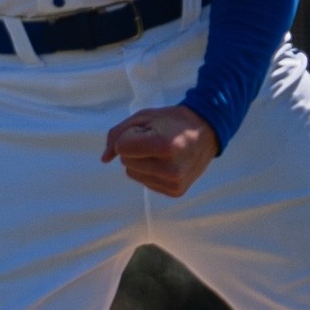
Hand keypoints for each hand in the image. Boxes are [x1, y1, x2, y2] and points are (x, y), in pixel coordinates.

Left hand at [101, 105, 219, 197]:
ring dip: (140, 161)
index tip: (149, 130)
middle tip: (155, 139)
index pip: (122, 147)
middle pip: (125, 162)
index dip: (130, 135)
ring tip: (160, 151)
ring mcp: (174, 184)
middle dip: (134, 149)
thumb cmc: (171, 121)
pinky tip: (165, 162)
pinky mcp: (175, 192)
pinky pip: (144, 182)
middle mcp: (171, 170)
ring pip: (132, 173)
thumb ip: (118, 134)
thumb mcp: (143, 117)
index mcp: (164, 146)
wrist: (205, 133)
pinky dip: (149, 171)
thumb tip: (104, 159)